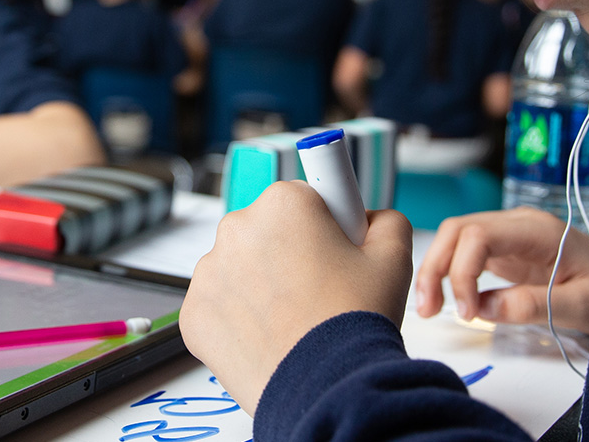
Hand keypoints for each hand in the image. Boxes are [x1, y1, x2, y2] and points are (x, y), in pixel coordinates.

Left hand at [183, 182, 412, 414]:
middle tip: (320, 292)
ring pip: (240, 268)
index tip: (331, 245)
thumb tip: (372, 218)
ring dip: (262, 286)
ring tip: (296, 320)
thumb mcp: (394, 257)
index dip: (325, 225)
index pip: (305, 198)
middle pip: (268, 232)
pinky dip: (240, 319)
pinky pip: (220, 305)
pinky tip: (270, 336)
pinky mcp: (194, 313)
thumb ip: (385, 220)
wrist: (328, 388)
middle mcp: (237, 228)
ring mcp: (208, 273)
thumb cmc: (356, 322)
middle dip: (291, 254)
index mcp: (284, 203)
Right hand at [414, 207, 588, 332]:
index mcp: (537, 230)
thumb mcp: (580, 304)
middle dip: (436, 267)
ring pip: (455, 238)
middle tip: (427, 309)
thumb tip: (483, 308)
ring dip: (437, 269)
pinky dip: (450, 274)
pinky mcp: (504, 249)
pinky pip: (466, 253)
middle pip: (458, 230)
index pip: (479, 235)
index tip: (466, 311)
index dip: (462, 271)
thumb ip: (533, 305)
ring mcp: (509, 234)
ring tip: (429, 307)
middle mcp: (518, 224)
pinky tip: (447, 299)